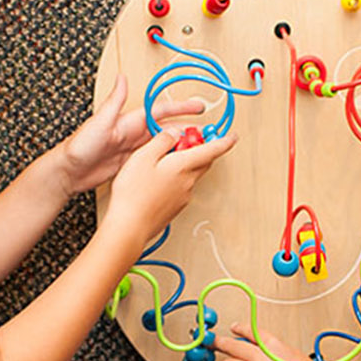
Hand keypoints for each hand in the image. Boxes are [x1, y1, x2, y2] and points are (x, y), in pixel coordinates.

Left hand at [54, 75, 206, 195]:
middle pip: (167, 128)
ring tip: (198, 147)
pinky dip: (169, 160)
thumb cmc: (79, 146)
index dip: (180, 108)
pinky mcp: (131, 164)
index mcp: (129, 121)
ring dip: (181, 145)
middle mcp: (133, 133)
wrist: (69, 171)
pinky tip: (177, 164)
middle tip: (208, 129)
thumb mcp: (99, 122)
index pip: (160, 111)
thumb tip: (122, 78)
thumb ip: (114, 101)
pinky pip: (156, 160)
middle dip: (188, 127)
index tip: (198, 106)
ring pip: (164, 144)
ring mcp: (133, 149)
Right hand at [100, 124, 236, 243]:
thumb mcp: (143, 156)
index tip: (232, 136)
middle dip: (202, 149)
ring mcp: (183, 197)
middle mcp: (188, 182)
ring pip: (192, 174)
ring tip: (165, 158)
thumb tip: (174, 133)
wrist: (129, 227)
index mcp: (184, 166)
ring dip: (187, 163)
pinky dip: (177, 177)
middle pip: (204, 161)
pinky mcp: (175, 207)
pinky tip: (158, 178)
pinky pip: (182, 187)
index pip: (213, 150)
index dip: (224, 141)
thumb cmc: (134, 195)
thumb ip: (162, 141)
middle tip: (190, 139)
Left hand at [216, 323, 341, 360]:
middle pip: (230, 344)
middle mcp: (257, 356)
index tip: (234, 328)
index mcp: (272, 345)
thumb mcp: (298, 358)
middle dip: (220, 344)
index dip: (239, 328)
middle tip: (215, 344)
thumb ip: (281, 355)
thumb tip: (275, 358)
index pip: (250, 330)